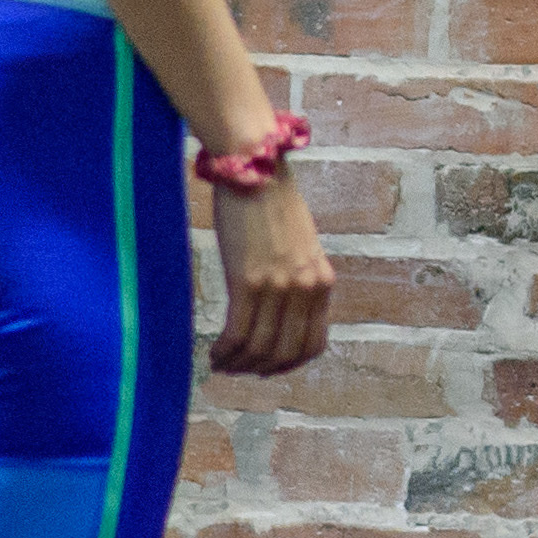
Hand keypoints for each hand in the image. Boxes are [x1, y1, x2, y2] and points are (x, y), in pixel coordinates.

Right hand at [208, 169, 334, 378]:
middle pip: (285, 353)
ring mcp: (278, 286)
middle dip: (260, 370)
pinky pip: (237, 334)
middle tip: (238, 370)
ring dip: (238, 364)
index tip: (268, 366)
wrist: (255, 168)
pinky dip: (225, 352)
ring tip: (221, 363)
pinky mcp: (247, 281)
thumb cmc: (272, 203)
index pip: (313, 344)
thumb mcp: (301, 246)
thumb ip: (299, 279)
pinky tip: (214, 353)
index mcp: (323, 281)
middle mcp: (305, 288)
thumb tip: (284, 314)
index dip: (288, 364)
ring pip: (259, 348)